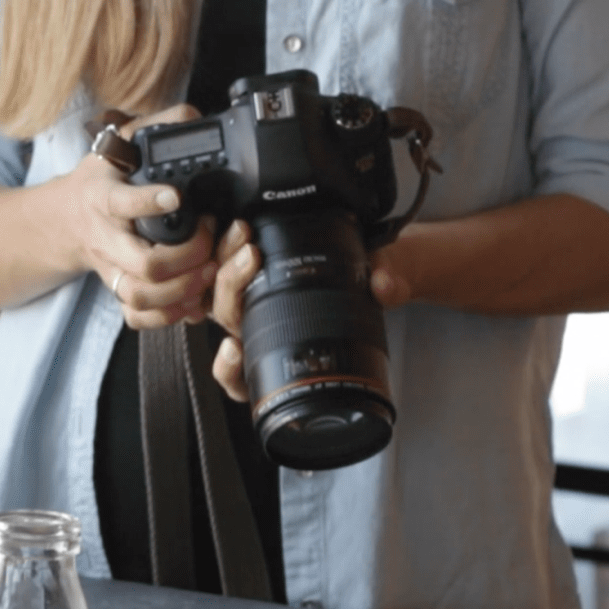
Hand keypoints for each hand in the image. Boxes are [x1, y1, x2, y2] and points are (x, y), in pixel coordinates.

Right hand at [61, 104, 219, 328]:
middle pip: (143, 263)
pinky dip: (166, 316)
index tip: (176, 196)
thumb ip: (157, 124)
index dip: (149, 202)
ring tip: (208, 272)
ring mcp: (111, 268)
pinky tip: (189, 301)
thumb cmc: (100, 179)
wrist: (63, 219)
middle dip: (184, 258)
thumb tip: (193, 116)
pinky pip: (137, 316)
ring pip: (142, 295)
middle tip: (209, 239)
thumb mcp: (121, 142)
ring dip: (181, 290)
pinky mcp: (118, 288)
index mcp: (104, 198)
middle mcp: (107, 238)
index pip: (122, 202)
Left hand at [209, 225, 418, 402]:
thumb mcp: (389, 284)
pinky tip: (239, 230)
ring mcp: (252, 300)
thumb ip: (390, 285)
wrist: (376, 263)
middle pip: (225, 320)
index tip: (233, 348)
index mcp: (283, 352)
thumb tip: (384, 283)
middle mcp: (261, 329)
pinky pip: (223, 265)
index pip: (242, 378)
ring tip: (243, 234)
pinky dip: (225, 248)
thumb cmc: (375, 287)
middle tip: (251, 256)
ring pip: (218, 291)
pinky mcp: (250, 269)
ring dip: (224, 261)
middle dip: (230, 287)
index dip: (229, 369)